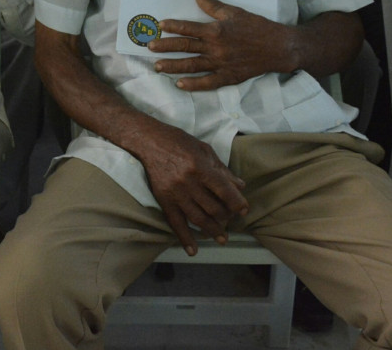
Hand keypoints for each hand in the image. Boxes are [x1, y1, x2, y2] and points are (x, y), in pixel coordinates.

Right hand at [137, 121, 247, 254]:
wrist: (148, 141)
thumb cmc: (179, 142)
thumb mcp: (204, 150)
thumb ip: (222, 169)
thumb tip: (240, 186)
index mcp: (200, 167)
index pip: (224, 191)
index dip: (237, 203)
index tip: (243, 210)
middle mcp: (188, 183)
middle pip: (213, 208)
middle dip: (226, 218)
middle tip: (231, 220)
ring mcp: (175, 193)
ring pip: (198, 219)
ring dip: (212, 231)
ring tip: (222, 238)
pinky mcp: (163, 200)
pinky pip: (175, 223)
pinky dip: (185, 238)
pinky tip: (193, 250)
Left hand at [147, 0, 293, 89]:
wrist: (279, 47)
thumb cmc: (257, 27)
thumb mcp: (234, 12)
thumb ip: (212, 4)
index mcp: (216, 30)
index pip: (189, 28)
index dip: (173, 26)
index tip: (159, 25)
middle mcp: (216, 48)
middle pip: (185, 47)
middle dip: (165, 47)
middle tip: (149, 47)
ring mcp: (221, 64)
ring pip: (192, 65)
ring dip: (173, 66)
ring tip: (157, 66)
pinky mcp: (228, 77)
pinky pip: (208, 83)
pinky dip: (193, 84)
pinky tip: (179, 84)